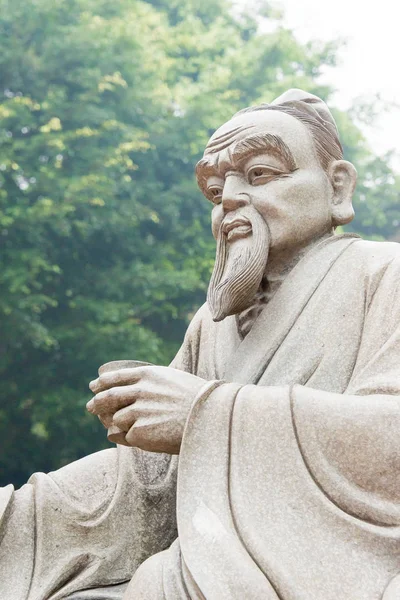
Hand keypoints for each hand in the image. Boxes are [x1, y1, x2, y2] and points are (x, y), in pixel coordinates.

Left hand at [87, 366, 206, 452]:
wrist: (211, 418)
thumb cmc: (197, 400)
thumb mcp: (172, 381)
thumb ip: (150, 384)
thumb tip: (128, 393)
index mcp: (148, 375)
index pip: (115, 377)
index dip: (101, 383)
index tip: (94, 386)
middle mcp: (140, 390)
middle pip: (107, 397)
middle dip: (96, 403)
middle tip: (90, 407)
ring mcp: (138, 411)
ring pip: (115, 419)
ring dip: (116, 424)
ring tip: (129, 428)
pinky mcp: (139, 432)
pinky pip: (124, 437)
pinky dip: (128, 439)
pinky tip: (141, 439)